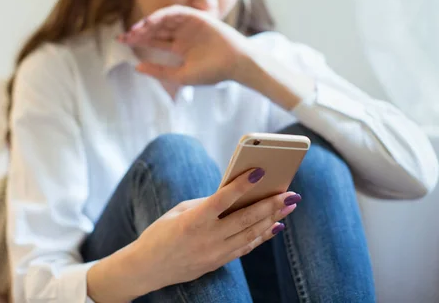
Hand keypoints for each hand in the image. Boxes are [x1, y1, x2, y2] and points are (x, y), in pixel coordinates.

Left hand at [118, 5, 249, 84]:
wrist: (235, 64)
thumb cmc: (212, 72)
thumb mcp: (180, 75)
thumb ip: (159, 71)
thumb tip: (136, 67)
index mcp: (180, 47)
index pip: (155, 40)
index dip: (138, 40)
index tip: (122, 41)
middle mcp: (183, 34)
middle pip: (156, 28)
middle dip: (139, 31)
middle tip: (124, 35)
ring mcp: (190, 25)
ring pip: (164, 20)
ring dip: (149, 23)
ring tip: (136, 30)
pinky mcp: (197, 16)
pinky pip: (176, 12)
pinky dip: (163, 15)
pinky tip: (151, 21)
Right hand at [131, 167, 300, 293]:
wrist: (147, 268)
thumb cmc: (161, 233)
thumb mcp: (178, 212)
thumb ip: (206, 203)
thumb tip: (234, 196)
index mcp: (193, 220)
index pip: (223, 199)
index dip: (243, 185)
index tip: (260, 171)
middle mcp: (207, 238)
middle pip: (245, 219)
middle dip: (271, 205)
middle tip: (291, 193)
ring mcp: (214, 253)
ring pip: (250, 234)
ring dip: (272, 219)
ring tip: (289, 206)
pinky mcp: (217, 263)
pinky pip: (245, 248)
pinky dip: (261, 236)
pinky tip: (275, 226)